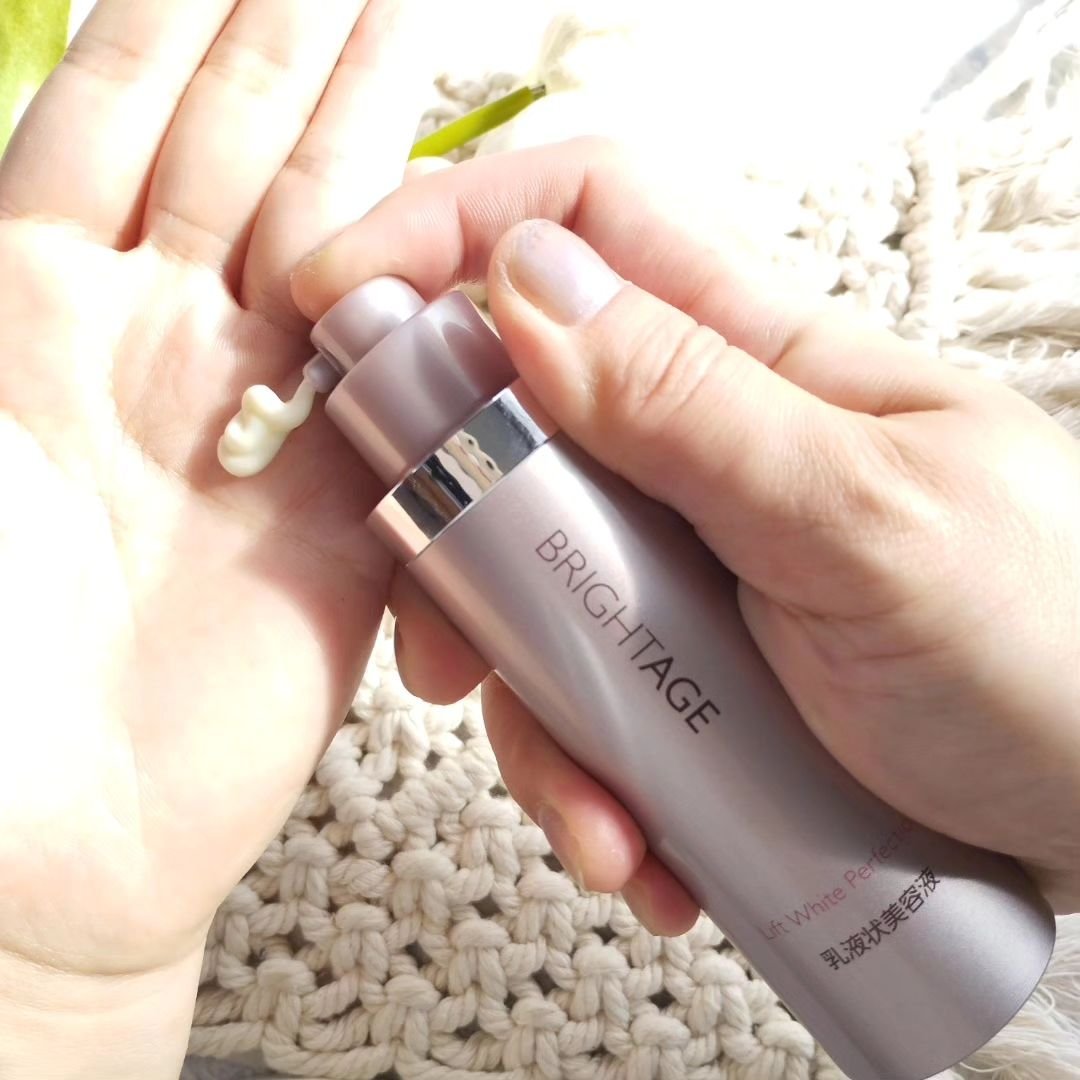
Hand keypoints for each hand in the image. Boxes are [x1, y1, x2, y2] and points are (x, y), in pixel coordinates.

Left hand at [0, 2, 436, 1073]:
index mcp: (25, 323)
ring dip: (367, 151)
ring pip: (328, 260)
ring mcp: (258, 434)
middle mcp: (151, 361)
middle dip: (288, 54)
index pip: (105, 128)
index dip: (166, 29)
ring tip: (409, 48)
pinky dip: (432, 320)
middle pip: (229, 167)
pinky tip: (459, 246)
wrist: (47, 845)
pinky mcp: (347, 517)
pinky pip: (402, 396)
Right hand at [295, 137, 1079, 935]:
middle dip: (447, 537)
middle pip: (508, 426)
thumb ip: (692, 401)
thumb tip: (522, 286)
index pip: (578, 225)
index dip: (446, 228)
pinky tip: (647, 849)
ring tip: (605, 820)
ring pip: (531, 590)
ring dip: (535, 713)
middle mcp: (701, 447)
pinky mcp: (690, 662)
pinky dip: (594, 781)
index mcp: (753, 359)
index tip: (334, 298)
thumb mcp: (866, 518)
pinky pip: (589, 697)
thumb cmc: (1048, 652)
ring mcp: (687, 560)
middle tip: (448, 649)